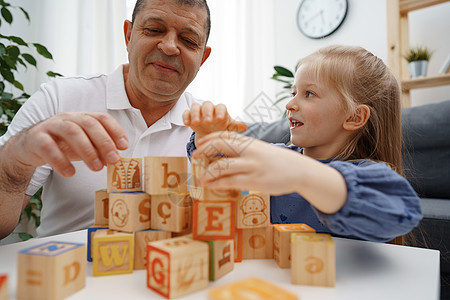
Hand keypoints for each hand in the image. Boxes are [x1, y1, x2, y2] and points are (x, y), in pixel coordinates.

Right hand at [12, 112, 128, 176]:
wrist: (29, 147)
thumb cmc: (63, 145)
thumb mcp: (84, 146)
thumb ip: (99, 150)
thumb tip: (117, 158)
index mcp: (82, 118)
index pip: (102, 118)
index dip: (115, 130)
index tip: (124, 146)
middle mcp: (68, 118)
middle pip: (88, 123)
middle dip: (104, 141)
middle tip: (113, 159)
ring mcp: (51, 126)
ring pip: (71, 132)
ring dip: (87, 150)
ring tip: (97, 168)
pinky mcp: (35, 138)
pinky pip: (48, 147)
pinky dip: (61, 161)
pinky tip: (70, 173)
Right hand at [182, 101, 247, 140]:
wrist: (209, 134)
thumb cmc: (220, 129)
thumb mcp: (228, 129)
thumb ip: (235, 127)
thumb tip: (245, 126)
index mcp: (220, 110)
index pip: (221, 107)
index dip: (220, 112)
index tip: (219, 119)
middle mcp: (209, 108)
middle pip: (207, 105)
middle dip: (207, 113)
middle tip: (207, 122)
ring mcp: (198, 111)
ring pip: (195, 107)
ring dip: (195, 114)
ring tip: (195, 123)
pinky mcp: (189, 115)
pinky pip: (186, 112)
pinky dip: (185, 116)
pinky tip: (186, 123)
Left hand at [193, 131, 347, 212]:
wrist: (300, 171)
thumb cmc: (277, 161)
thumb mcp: (261, 150)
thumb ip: (245, 150)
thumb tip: (225, 153)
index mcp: (251, 142)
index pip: (226, 134)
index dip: (210, 138)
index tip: (199, 143)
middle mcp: (249, 151)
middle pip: (221, 145)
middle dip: (204, 150)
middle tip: (194, 156)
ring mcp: (252, 166)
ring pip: (223, 166)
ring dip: (208, 172)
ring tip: (200, 177)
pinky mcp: (255, 181)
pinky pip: (231, 182)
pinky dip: (217, 183)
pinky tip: (209, 185)